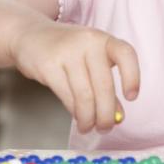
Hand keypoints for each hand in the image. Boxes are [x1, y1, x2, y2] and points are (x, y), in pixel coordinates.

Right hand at [10, 21, 139, 133]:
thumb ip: (105, 84)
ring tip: (89, 127)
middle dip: (107, 114)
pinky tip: (77, 118)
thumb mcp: (90, 59)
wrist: (30, 35)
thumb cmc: (66, 50)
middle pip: (104, 85)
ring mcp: (67, 52)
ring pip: (85, 96)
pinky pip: (67, 96)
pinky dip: (75, 113)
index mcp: (103, 39)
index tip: (131, 98)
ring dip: (89, 118)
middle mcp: (87, 42)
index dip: (132, 77)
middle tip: (106, 128)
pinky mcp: (48, 65)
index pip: (126, 54)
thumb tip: (118, 115)